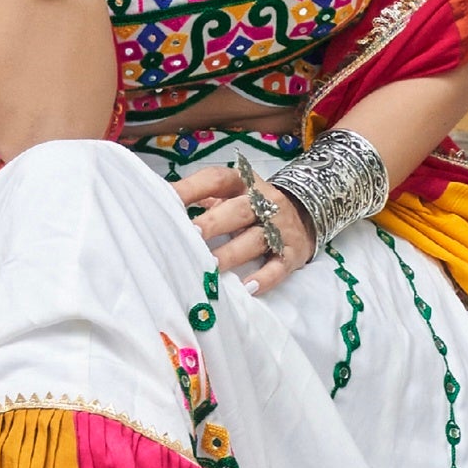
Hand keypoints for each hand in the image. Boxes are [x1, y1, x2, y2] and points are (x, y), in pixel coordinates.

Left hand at [176, 146, 311, 295]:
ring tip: (210, 266)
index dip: (192, 188)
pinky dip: (264, 278)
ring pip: (255, 240)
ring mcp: (280, 228)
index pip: (217, 179)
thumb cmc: (253, 207)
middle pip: (238, 210)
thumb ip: (202, 198)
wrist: (307, 214)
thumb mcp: (232, 194)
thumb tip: (160, 205)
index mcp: (243, 184)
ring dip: (232, 253)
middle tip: (190, 235)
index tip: (166, 200)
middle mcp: (263, 202)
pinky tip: (247, 288)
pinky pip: (279, 266)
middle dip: (213, 222)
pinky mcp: (292, 253)